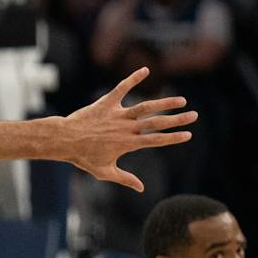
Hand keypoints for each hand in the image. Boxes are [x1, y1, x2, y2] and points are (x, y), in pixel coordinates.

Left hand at [56, 68, 195, 191]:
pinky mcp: (107, 103)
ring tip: (181, 100)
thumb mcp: (104, 172)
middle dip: (177, 120)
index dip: (173, 138)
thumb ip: (125, 178)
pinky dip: (134, 78)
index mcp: (128, 144)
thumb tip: (142, 188)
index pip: (156, 141)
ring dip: (164, 102)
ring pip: (145, 107)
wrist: (64, 140)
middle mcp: (126, 128)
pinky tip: (146, 69)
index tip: (188, 135)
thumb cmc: (83, 157)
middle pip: (157, 123)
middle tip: (194, 115)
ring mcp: (117, 114)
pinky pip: (122, 88)